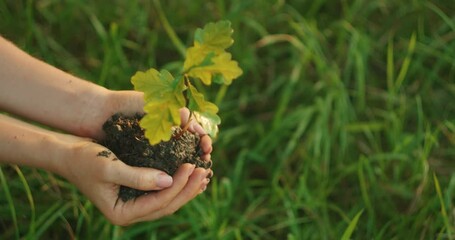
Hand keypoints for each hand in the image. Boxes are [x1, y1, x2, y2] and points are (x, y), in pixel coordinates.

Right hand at [58, 136, 210, 225]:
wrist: (69, 154)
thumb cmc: (84, 159)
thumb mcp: (109, 167)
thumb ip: (138, 177)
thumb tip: (168, 180)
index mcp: (122, 213)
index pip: (158, 202)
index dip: (178, 185)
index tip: (191, 165)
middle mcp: (131, 212)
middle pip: (168, 205)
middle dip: (188, 188)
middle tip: (205, 169)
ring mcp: (136, 203)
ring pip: (169, 200)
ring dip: (187, 187)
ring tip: (204, 171)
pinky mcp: (139, 191)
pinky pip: (164, 191)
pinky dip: (179, 182)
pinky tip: (191, 171)